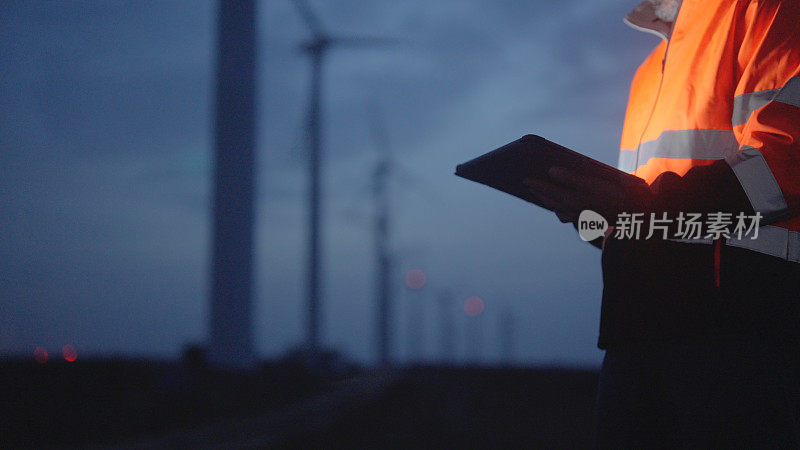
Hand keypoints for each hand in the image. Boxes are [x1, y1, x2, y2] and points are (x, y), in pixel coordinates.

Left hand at [523, 166, 650, 223]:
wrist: (636, 214)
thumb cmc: (615, 195)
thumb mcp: (594, 182)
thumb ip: (571, 177)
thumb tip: (551, 171)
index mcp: (573, 200)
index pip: (548, 190)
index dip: (535, 184)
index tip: (524, 178)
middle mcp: (573, 210)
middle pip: (550, 200)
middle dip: (538, 192)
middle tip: (526, 184)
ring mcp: (580, 216)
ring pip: (557, 208)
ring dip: (547, 200)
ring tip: (538, 193)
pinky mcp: (587, 219)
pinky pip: (567, 214)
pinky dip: (559, 208)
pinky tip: (558, 205)